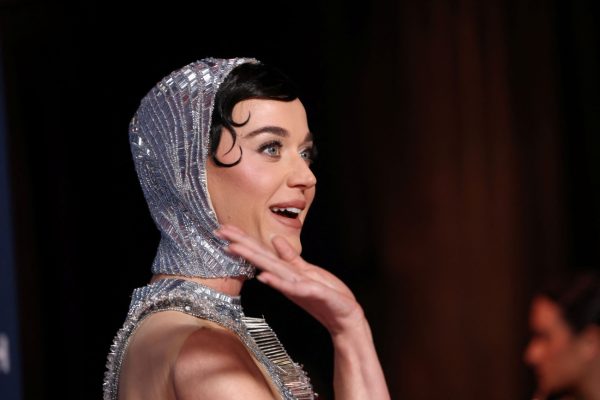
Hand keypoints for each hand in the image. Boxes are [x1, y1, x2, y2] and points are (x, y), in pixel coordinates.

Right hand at [215, 224, 364, 335]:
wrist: (344, 317)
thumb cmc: (327, 294)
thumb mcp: (308, 270)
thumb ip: (290, 257)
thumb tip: (275, 240)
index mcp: (286, 271)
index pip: (262, 252)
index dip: (244, 240)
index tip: (225, 228)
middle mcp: (287, 278)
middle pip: (261, 258)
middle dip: (242, 245)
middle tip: (221, 233)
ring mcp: (297, 286)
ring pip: (272, 270)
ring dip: (253, 259)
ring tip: (235, 248)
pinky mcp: (310, 294)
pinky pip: (291, 287)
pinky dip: (277, 282)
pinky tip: (264, 276)